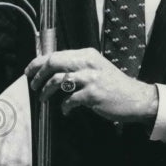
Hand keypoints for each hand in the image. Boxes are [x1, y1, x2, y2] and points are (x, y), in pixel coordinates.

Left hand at [25, 47, 157, 124]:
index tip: (29, 71)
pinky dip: (64, 107)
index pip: (56, 55)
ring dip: (47, 91)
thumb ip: (77, 66)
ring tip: (44, 99)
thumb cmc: (113, 85)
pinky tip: (66, 110)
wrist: (136, 98)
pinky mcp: (93, 95)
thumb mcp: (96, 68)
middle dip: (39, 75)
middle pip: (53, 63)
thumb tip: (51, 70)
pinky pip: (70, 100)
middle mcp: (88, 63)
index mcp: (86, 55)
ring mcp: (91, 79)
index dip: (38, 63)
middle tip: (34, 85)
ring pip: (58, 80)